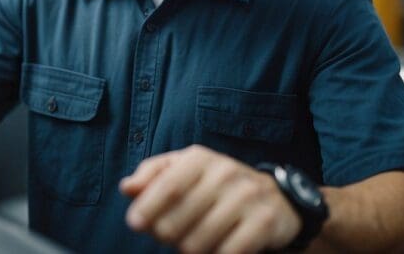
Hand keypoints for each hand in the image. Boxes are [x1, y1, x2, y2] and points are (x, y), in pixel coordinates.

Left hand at [120, 145, 301, 252]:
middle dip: (166, 236)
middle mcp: (225, 173)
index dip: (147, 208)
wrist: (276, 197)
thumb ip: (153, 176)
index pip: (168, 186)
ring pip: (197, 244)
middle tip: (172, 235)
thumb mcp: (185, 169)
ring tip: (195, 241)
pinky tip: (217, 249)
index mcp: (200, 158)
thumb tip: (127, 188)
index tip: (135, 223)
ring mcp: (247, 198)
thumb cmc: (216, 184)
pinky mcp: (264, 223)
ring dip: (190, 250)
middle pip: (176, 221)